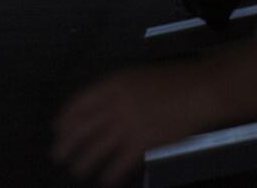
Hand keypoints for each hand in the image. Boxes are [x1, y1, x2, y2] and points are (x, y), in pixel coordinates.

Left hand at [52, 64, 218, 186]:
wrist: (199, 91)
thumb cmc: (172, 82)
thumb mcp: (137, 78)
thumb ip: (117, 92)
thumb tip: (99, 109)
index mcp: (113, 84)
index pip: (80, 103)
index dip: (66, 118)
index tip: (57, 129)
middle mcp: (116, 104)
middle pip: (83, 127)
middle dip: (67, 143)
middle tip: (58, 155)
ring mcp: (129, 123)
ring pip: (98, 146)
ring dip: (84, 161)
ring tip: (76, 170)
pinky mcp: (143, 141)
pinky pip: (120, 161)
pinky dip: (111, 173)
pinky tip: (105, 181)